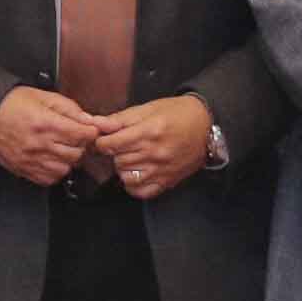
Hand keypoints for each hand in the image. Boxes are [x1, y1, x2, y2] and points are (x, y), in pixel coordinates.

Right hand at [0, 85, 105, 187]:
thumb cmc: (9, 105)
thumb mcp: (41, 96)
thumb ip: (68, 107)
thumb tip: (87, 119)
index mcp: (44, 123)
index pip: (82, 134)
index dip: (90, 131)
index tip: (89, 129)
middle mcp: (39, 144)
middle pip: (77, 153)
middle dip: (80, 144)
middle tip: (75, 136)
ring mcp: (31, 160)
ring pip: (66, 168)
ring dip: (68, 159)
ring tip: (61, 147)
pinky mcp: (24, 170)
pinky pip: (50, 179)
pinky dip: (55, 170)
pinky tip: (51, 158)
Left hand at [89, 94, 217, 199]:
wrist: (206, 125)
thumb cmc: (176, 113)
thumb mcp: (148, 109)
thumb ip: (120, 119)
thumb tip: (96, 123)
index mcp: (149, 131)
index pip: (111, 144)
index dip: (102, 141)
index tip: (105, 138)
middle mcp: (155, 153)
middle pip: (117, 160)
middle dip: (114, 152)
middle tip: (122, 145)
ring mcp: (162, 170)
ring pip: (126, 176)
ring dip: (123, 167)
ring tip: (131, 157)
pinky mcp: (168, 181)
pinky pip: (141, 191)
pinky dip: (134, 185)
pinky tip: (137, 172)